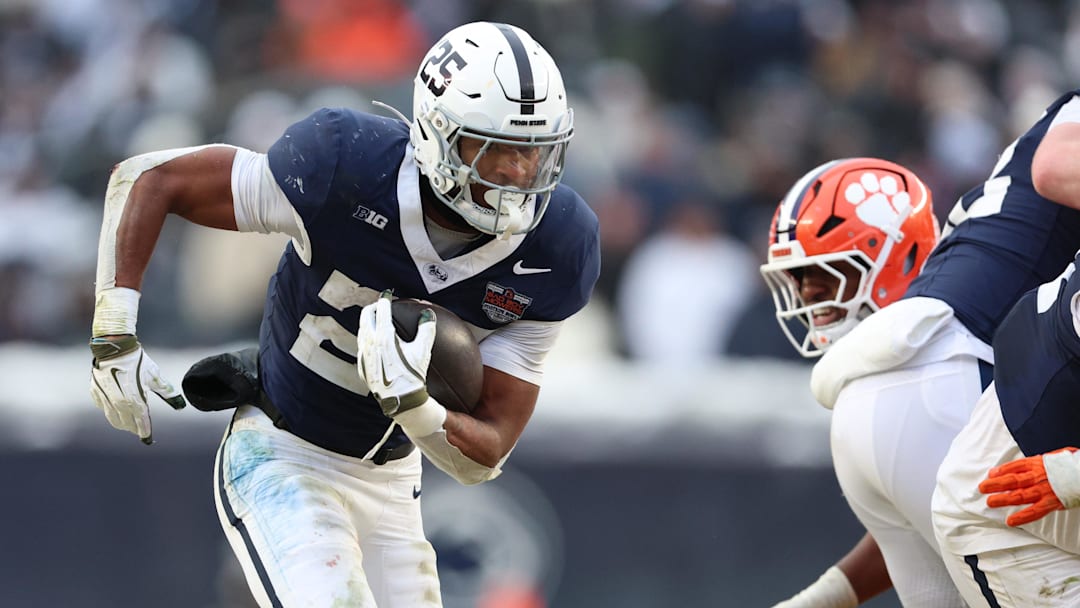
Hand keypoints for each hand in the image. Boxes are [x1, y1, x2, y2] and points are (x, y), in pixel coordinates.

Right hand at [89, 335, 185, 443]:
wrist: (114, 348)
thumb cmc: (138, 361)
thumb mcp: (155, 377)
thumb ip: (167, 392)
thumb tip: (180, 405)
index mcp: (135, 401)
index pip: (141, 422)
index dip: (145, 431)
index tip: (148, 439)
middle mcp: (119, 403)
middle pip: (126, 424)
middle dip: (133, 428)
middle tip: (139, 429)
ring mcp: (106, 398)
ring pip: (113, 419)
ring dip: (122, 423)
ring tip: (128, 424)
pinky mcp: (96, 392)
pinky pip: (103, 407)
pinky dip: (110, 411)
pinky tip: (115, 409)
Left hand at [357, 291, 436, 417]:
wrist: (400, 400)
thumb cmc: (412, 376)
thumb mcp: (422, 351)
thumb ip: (426, 329)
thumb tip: (427, 315)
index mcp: (384, 337)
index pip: (381, 309)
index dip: (385, 298)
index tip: (388, 294)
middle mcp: (370, 343)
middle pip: (365, 316)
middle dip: (373, 307)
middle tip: (380, 304)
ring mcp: (363, 355)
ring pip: (361, 330)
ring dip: (368, 321)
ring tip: (376, 319)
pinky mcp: (362, 365)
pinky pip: (361, 345)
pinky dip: (366, 337)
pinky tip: (373, 341)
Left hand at [979, 447, 1079, 525]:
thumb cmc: (1071, 465)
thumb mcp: (1054, 456)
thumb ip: (1038, 461)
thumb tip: (1024, 464)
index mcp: (1038, 463)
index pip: (1015, 466)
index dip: (1001, 470)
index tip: (990, 474)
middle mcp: (1038, 476)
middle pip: (1012, 480)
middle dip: (995, 484)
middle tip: (982, 488)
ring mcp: (1044, 490)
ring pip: (1019, 495)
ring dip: (1003, 499)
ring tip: (990, 502)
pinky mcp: (1052, 502)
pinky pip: (1035, 511)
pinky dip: (1022, 517)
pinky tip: (1010, 521)